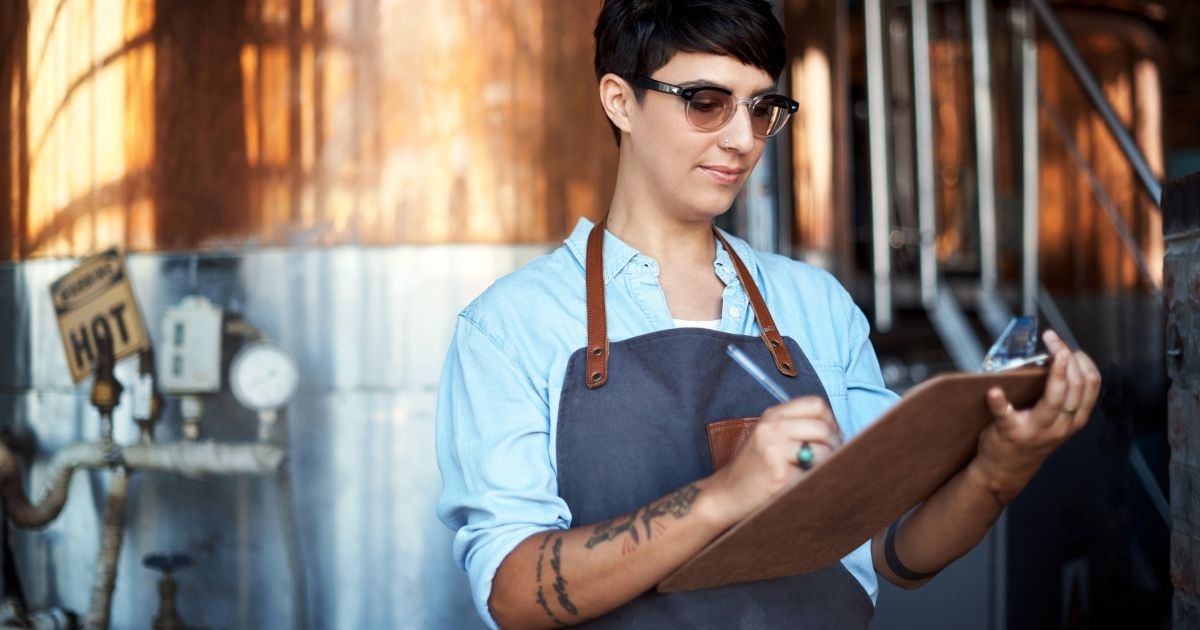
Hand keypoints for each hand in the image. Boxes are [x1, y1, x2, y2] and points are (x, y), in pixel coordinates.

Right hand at [704, 396, 841, 524]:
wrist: (727, 494)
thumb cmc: (755, 468)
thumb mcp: (771, 437)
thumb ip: (798, 428)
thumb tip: (839, 433)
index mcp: (772, 415)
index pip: (816, 404)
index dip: (830, 420)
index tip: (830, 437)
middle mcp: (772, 428)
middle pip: (823, 427)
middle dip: (834, 444)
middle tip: (829, 458)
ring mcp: (774, 450)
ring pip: (824, 449)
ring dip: (827, 463)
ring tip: (816, 471)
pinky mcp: (779, 475)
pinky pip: (814, 473)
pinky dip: (815, 479)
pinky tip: (803, 483)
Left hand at [969, 330, 1100, 504]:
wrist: (1006, 470)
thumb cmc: (1030, 436)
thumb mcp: (1056, 421)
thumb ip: (1061, 397)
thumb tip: (1056, 357)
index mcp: (1074, 419)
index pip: (1090, 385)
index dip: (1083, 361)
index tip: (1069, 345)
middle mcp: (1061, 426)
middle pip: (1075, 388)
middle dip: (1067, 358)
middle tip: (1053, 339)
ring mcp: (1037, 431)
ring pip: (1055, 400)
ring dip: (1054, 372)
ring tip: (1048, 351)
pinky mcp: (1010, 433)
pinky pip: (1006, 416)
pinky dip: (1000, 402)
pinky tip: (994, 391)